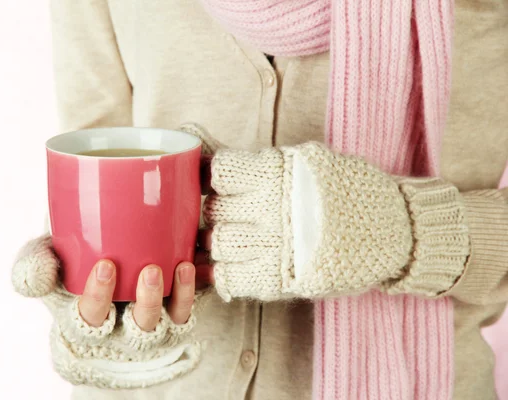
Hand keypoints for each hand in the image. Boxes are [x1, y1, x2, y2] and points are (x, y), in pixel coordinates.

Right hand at [12, 235, 203, 388]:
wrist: (104, 258)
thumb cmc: (67, 262)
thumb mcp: (43, 263)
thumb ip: (34, 266)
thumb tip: (42, 273)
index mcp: (83, 318)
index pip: (90, 317)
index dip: (98, 297)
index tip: (106, 265)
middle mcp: (119, 327)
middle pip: (137, 327)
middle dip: (146, 303)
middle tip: (150, 271)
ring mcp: (147, 324)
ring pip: (166, 322)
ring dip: (175, 297)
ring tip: (178, 267)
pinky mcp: (170, 315)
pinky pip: (184, 310)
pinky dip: (189, 291)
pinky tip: (188, 266)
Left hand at [187, 124, 452, 301]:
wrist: (395, 230)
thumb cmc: (350, 192)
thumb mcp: (312, 163)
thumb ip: (268, 167)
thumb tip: (219, 169)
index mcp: (279, 173)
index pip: (221, 172)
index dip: (217, 178)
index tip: (224, 184)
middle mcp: (273, 208)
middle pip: (216, 210)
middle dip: (219, 212)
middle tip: (233, 215)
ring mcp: (275, 246)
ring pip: (219, 245)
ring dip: (222, 243)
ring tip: (238, 240)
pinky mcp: (281, 280)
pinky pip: (232, 279)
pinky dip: (227, 274)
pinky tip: (236, 268)